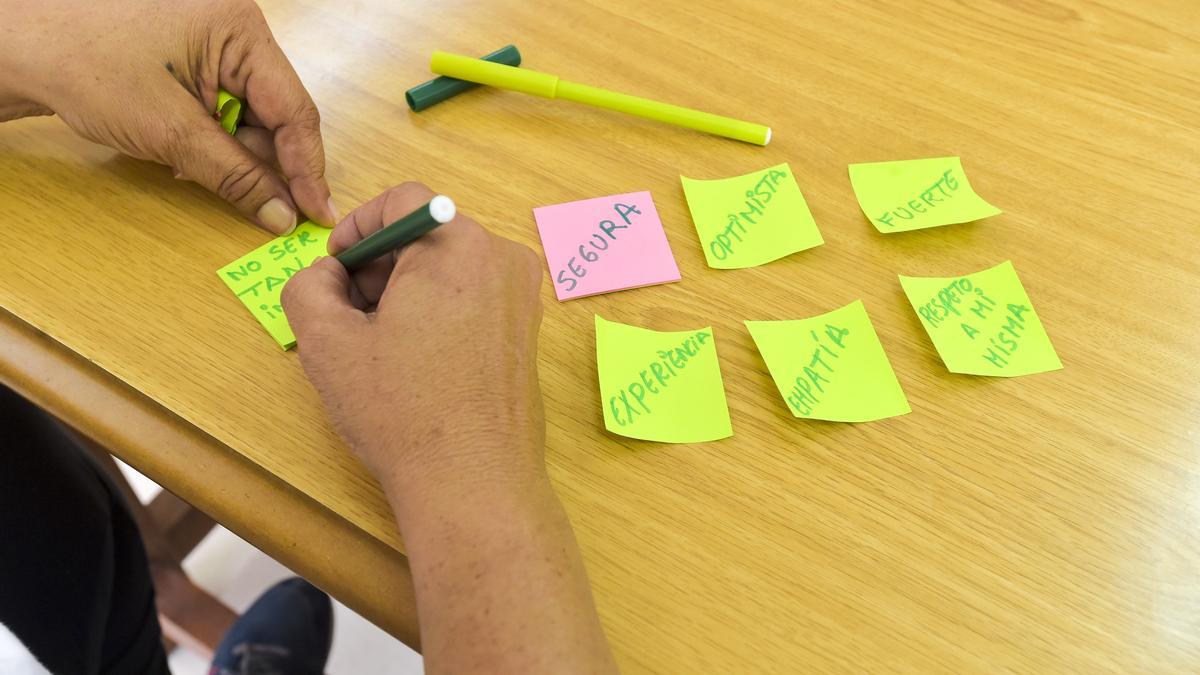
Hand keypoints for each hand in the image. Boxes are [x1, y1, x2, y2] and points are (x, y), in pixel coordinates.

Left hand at [0, 0, 335, 232]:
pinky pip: (223, 102)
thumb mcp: (171, 133)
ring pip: (248, 113)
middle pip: (275, 113)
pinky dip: (210, 135)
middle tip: (261, 206)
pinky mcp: (191, 50)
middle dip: (261, 161)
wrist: (17, 46)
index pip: (295, 110)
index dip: (307, 168)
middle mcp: (235, 26)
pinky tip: (181, 150)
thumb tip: (281, 215)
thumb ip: (236, 177)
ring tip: (189, 166)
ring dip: (230, 151)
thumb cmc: (84, 66)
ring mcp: (212, 36)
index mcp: (241, 28)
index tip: (317, 212)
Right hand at [281, 183, 545, 493]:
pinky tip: (414, 360)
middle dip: (381, 264)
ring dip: (407, 291)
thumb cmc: (403, 410)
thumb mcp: (328, 343)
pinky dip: (438, 312)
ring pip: (450, 268)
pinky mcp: (527, 332)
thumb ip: (309, 286)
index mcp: (459, 245)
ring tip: (378, 343)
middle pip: (428, 234)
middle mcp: (502, 259)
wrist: (472, 480)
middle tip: (348, 311)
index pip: (403, 201)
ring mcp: (523, 297)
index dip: (359, 228)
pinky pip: (474, 297)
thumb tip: (327, 275)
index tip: (336, 269)